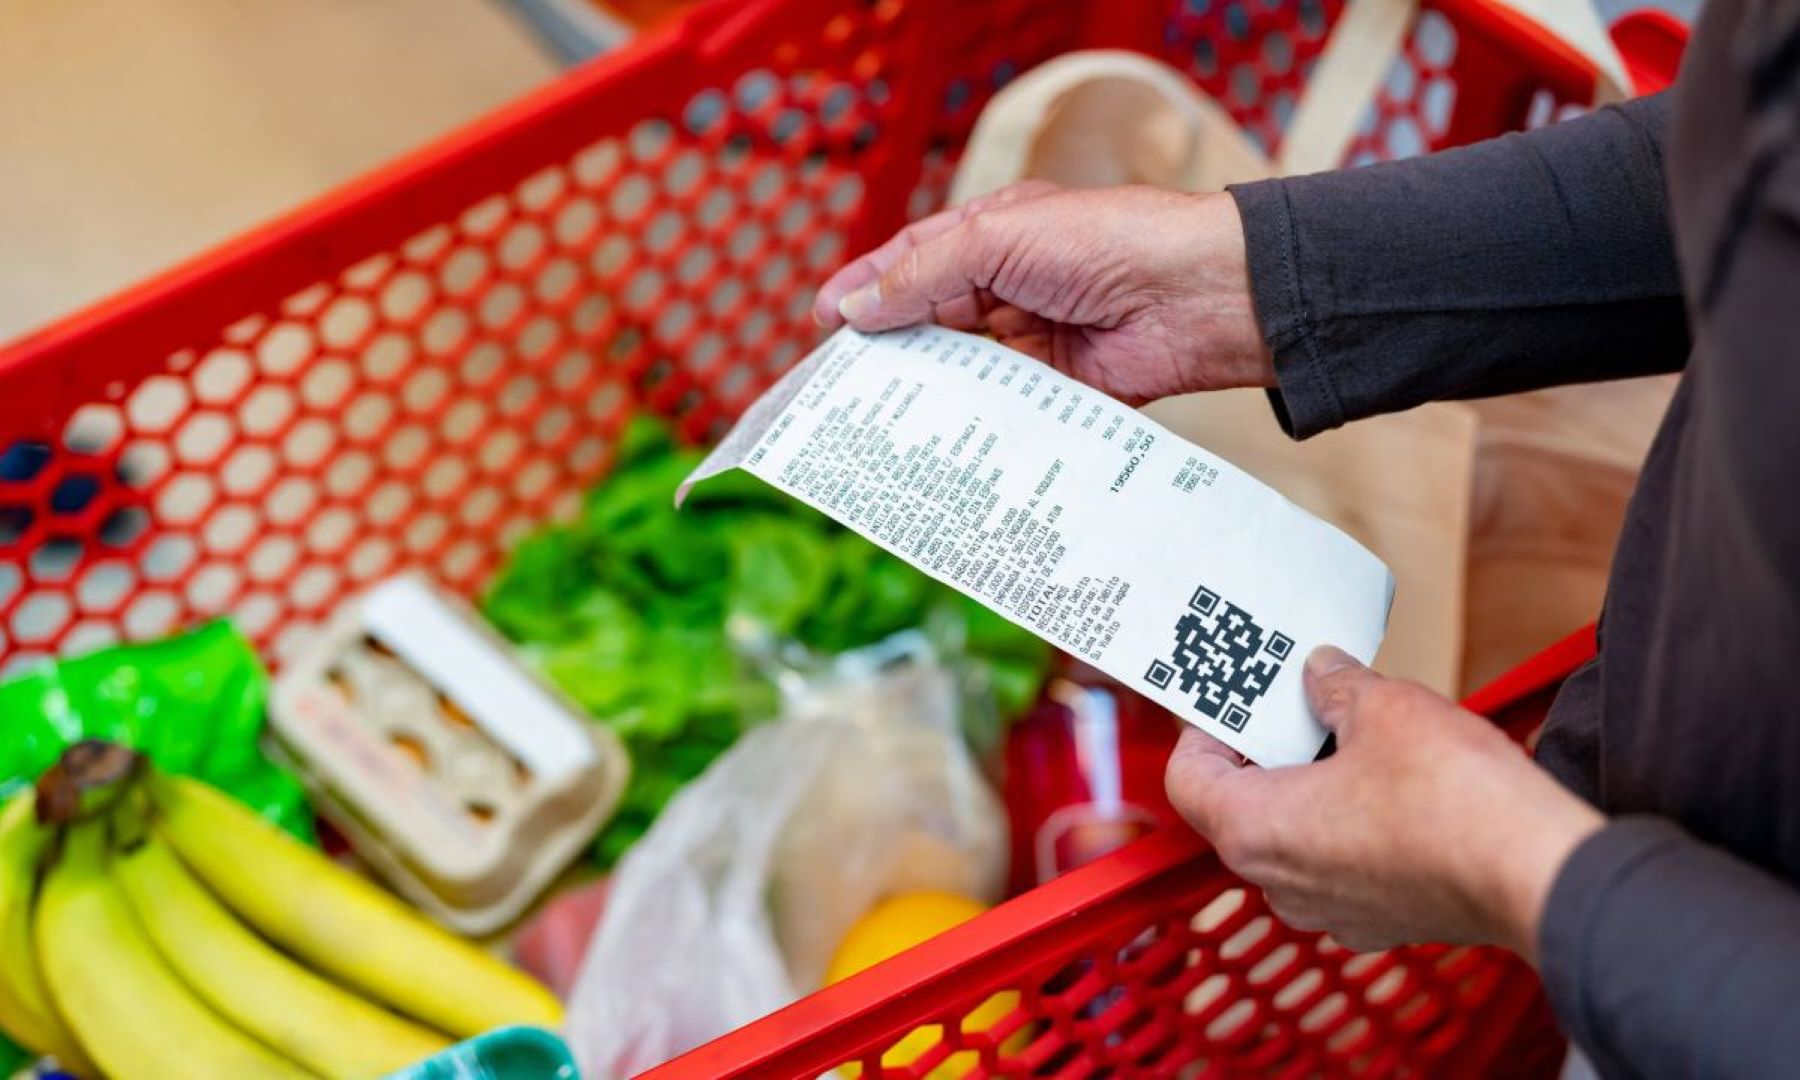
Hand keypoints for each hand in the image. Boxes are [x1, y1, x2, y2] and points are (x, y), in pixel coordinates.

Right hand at [813, 182, 1274, 403]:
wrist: (1194, 295)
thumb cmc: (1105, 241)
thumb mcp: (997, 239)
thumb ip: (923, 275)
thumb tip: (856, 307)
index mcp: (993, 236)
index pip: (912, 262)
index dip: (865, 288)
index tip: (822, 321)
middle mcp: (1008, 287)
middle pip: (929, 320)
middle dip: (885, 347)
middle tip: (836, 381)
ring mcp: (1032, 341)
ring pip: (960, 370)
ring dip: (922, 389)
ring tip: (870, 416)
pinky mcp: (1058, 390)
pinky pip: (1001, 410)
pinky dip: (969, 423)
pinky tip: (933, 440)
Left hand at [1164, 647, 1604, 957]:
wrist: (1539, 874)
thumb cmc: (1453, 798)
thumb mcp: (1384, 707)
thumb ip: (1336, 686)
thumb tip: (1321, 672)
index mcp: (1254, 832)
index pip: (1188, 779)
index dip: (1203, 730)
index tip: (1230, 700)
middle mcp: (1280, 884)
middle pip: (1240, 807)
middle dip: (1266, 751)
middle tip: (1296, 703)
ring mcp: (1330, 911)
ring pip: (1294, 838)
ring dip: (1313, 786)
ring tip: (1353, 736)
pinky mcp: (1380, 920)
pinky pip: (1342, 864)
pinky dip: (1352, 824)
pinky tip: (1394, 784)